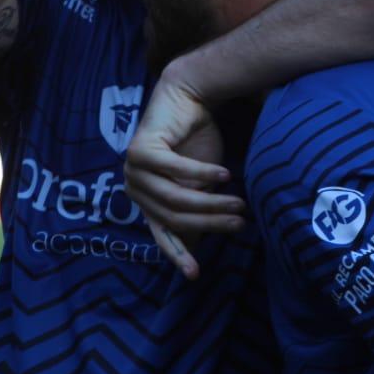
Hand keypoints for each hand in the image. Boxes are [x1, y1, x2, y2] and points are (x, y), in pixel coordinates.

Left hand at [125, 71, 245, 278]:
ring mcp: (133, 169)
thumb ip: (198, 209)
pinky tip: (225, 176)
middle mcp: (134, 188)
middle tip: (240, 223)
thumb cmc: (196, 142)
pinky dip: (203, 174)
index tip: (195, 274)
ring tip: (239, 202)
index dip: (178, 254)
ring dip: (211, 202)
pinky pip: (176, 170)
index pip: (161, 234)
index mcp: (145, 200)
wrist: (188, 98)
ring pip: (176, 197)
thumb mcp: (199, 184)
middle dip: (210, 223)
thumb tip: (205, 244)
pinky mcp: (140, 150)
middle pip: (175, 216)